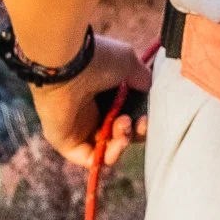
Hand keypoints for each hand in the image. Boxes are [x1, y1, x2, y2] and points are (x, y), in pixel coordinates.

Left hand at [29, 34, 151, 168]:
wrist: (68, 64)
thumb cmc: (97, 59)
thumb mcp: (129, 63)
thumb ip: (143, 80)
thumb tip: (151, 91)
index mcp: (104, 92)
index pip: (127, 114)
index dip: (141, 118)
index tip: (148, 114)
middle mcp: (92, 111)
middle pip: (120, 134)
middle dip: (135, 131)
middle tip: (139, 122)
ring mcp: (79, 129)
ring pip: (109, 148)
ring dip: (124, 141)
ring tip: (123, 124)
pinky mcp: (68, 143)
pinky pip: (93, 159)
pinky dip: (110, 155)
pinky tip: (117, 141)